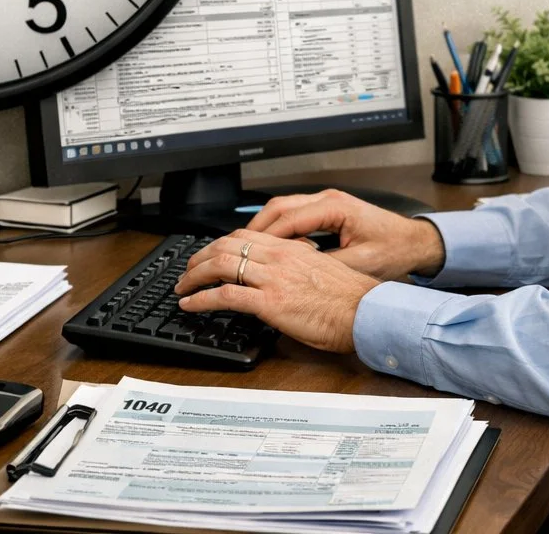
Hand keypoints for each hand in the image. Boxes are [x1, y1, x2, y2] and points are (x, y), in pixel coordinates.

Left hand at [174, 230, 379, 353]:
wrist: (366, 313)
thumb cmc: (352, 298)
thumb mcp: (324, 269)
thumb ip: (302, 265)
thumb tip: (288, 272)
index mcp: (291, 248)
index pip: (245, 236)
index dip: (220, 243)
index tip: (210, 254)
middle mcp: (278, 257)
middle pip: (226, 245)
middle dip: (201, 256)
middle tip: (188, 269)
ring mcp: (272, 278)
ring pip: (221, 265)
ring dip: (195, 275)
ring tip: (182, 286)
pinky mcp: (269, 302)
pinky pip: (225, 296)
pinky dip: (201, 299)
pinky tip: (190, 304)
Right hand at [248, 189, 445, 280]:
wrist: (415, 242)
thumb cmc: (394, 250)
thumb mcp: (360, 264)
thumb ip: (327, 267)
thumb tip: (297, 276)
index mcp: (336, 208)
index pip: (289, 218)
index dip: (265, 237)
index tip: (247, 253)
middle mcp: (328, 199)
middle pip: (279, 206)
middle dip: (255, 228)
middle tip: (235, 249)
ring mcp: (327, 202)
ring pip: (283, 207)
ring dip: (264, 227)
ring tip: (246, 248)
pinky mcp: (328, 210)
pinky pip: (294, 214)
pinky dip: (278, 228)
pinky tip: (269, 245)